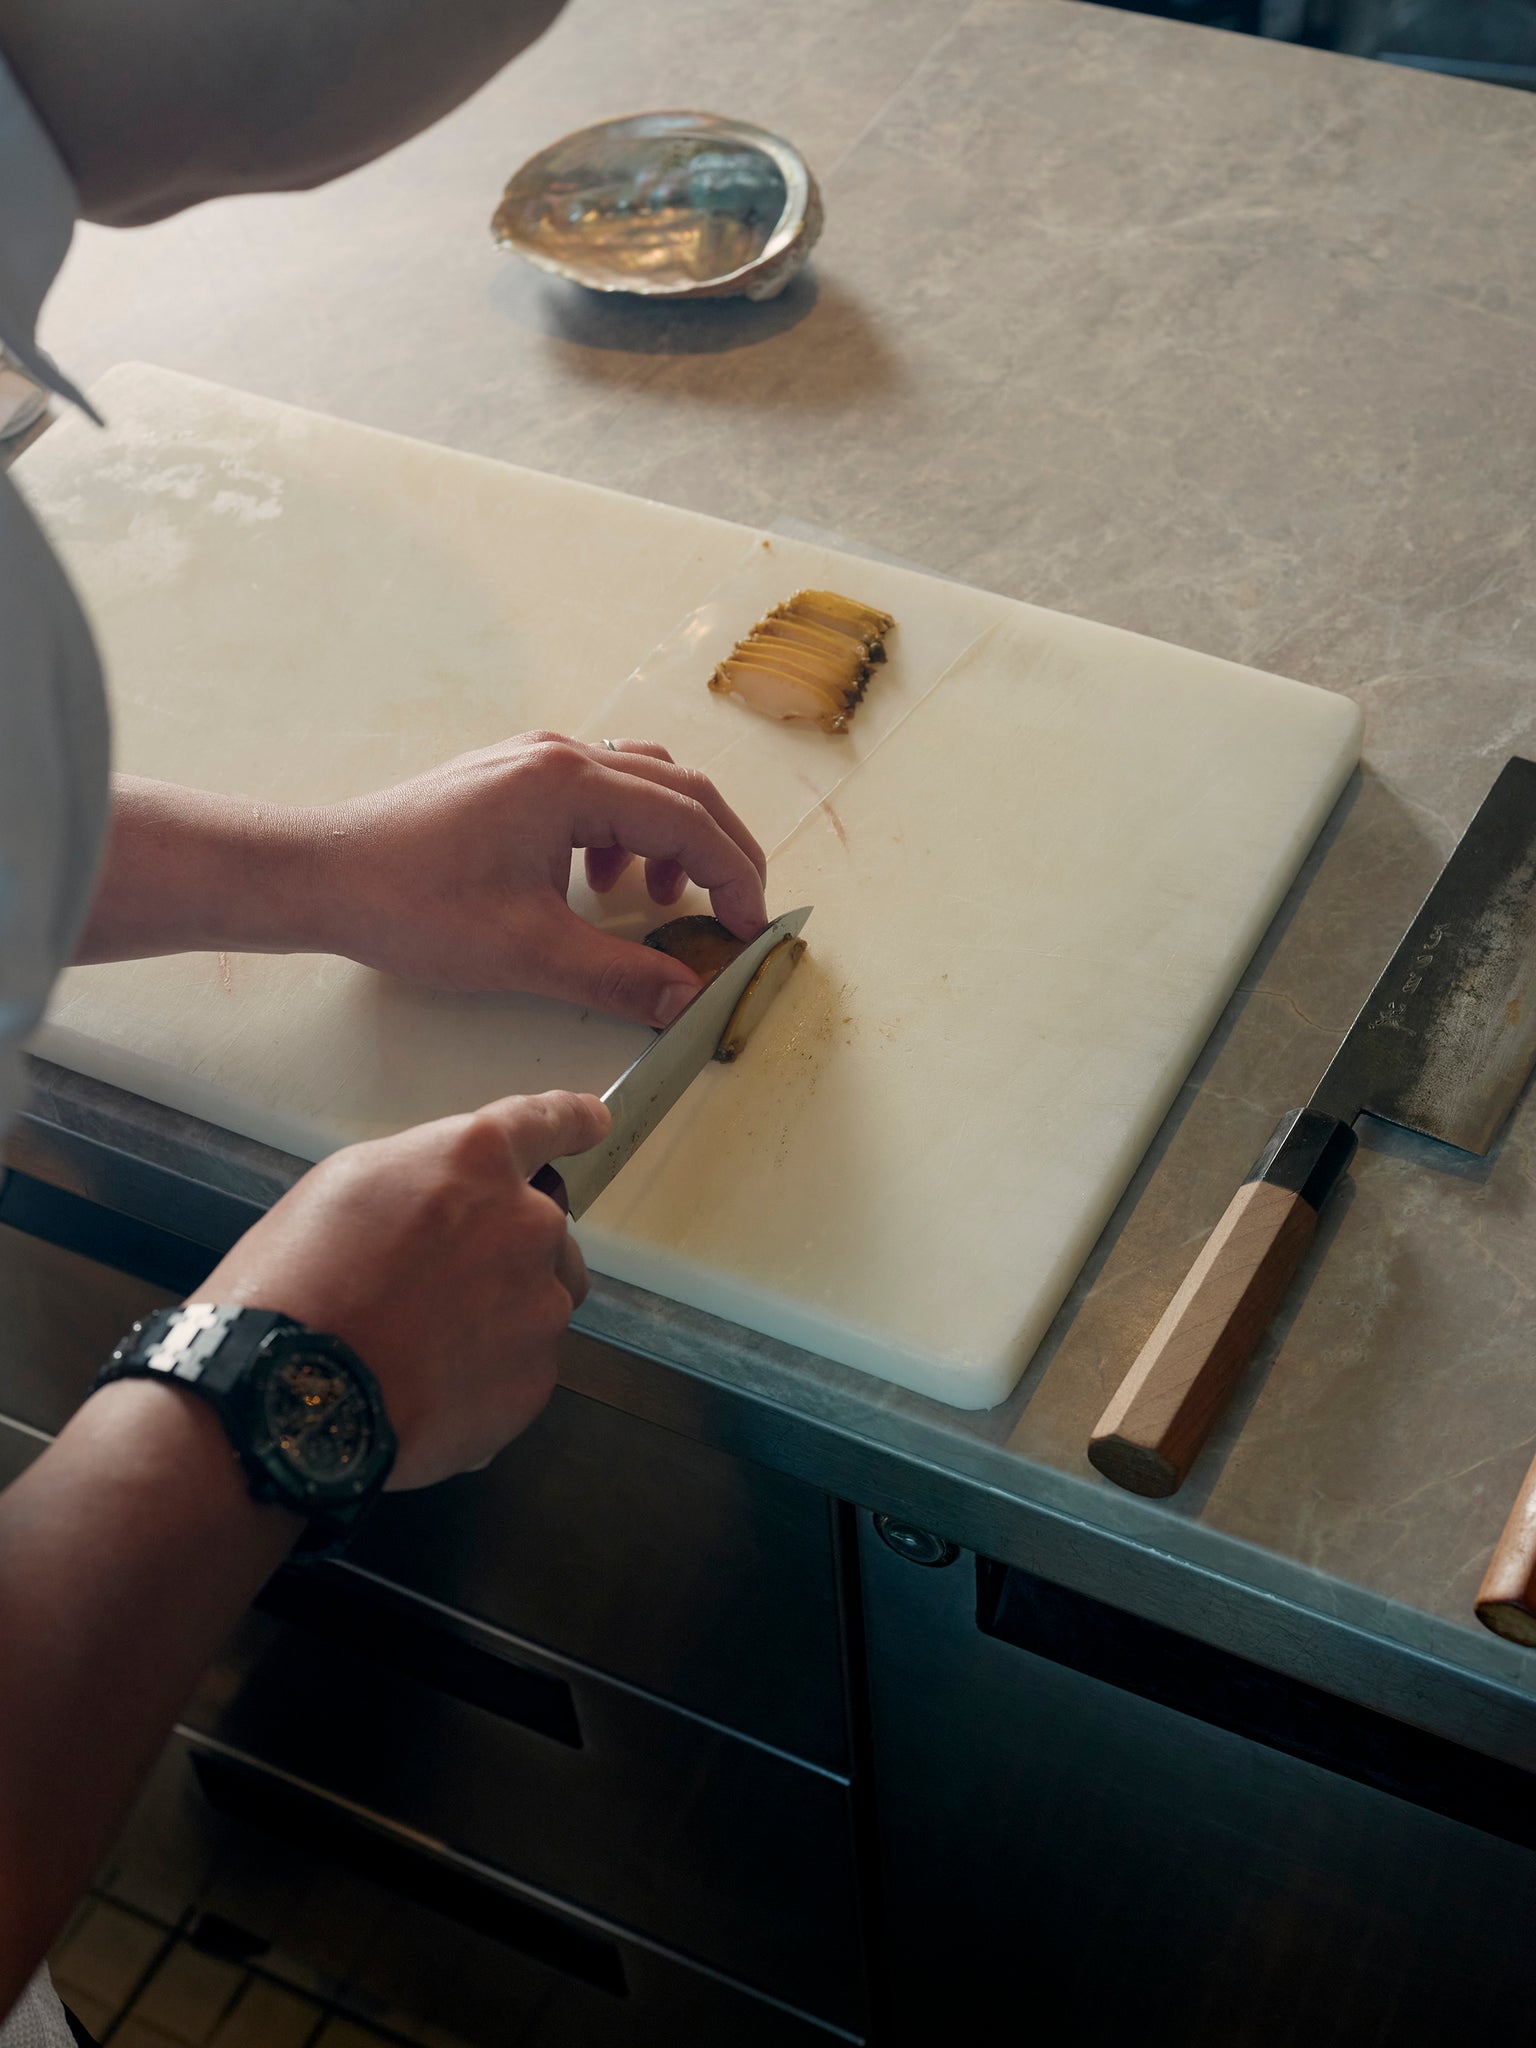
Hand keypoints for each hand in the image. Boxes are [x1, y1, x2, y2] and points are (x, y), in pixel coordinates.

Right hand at [196, 1089, 607, 1488]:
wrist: (289, 1395)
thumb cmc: (296, 1281)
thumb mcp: (347, 1185)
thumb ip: (425, 1178)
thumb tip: (452, 1203)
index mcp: (479, 1161)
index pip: (547, 1122)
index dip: (571, 1121)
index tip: (593, 1122)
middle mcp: (528, 1225)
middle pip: (543, 1230)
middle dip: (501, 1250)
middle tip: (431, 1286)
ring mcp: (539, 1307)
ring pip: (540, 1301)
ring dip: (501, 1312)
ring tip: (423, 1344)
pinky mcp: (534, 1381)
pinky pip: (522, 1368)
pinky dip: (486, 1375)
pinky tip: (426, 1387)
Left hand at [315, 733, 767, 1026]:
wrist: (320, 876)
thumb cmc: (412, 906)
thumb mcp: (527, 952)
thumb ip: (619, 973)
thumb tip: (687, 999)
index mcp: (571, 783)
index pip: (689, 819)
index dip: (735, 876)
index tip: (751, 930)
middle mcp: (560, 755)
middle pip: (679, 788)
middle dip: (721, 851)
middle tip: (738, 912)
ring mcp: (532, 761)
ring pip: (640, 782)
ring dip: (671, 838)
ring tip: (661, 900)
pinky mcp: (510, 779)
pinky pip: (596, 791)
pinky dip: (622, 834)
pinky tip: (594, 886)